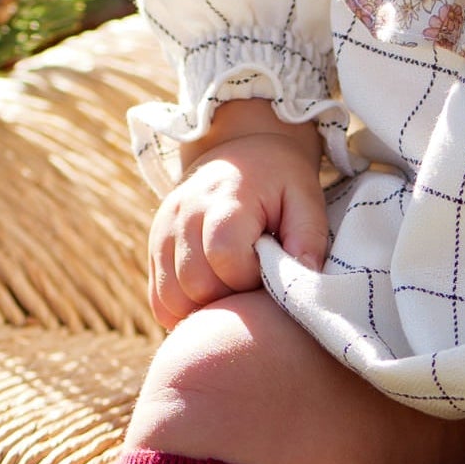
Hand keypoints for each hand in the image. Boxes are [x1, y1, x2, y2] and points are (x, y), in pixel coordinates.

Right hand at [148, 112, 329, 329]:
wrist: (239, 153)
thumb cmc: (278, 180)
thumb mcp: (305, 198)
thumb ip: (309, 237)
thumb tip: (306, 278)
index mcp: (224, 198)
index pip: (225, 257)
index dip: (250, 277)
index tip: (267, 268)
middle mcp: (184, 212)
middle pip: (195, 283)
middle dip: (228, 296)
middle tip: (252, 281)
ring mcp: (163, 229)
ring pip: (171, 297)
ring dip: (204, 307)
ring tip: (232, 288)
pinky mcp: (155, 246)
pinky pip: (158, 299)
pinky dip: (182, 310)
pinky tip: (209, 300)